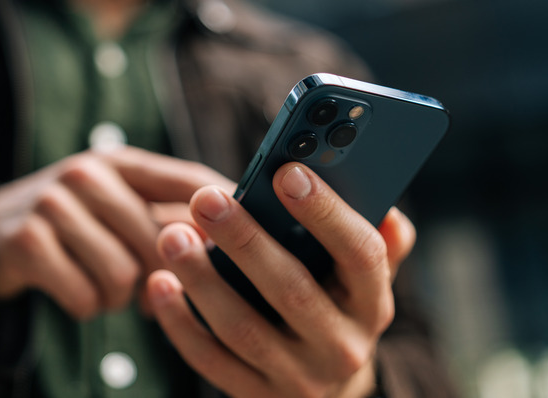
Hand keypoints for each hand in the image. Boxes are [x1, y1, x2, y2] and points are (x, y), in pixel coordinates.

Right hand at [0, 147, 232, 318]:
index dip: (226, 211)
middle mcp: (89, 172)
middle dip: (160, 278)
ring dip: (119, 298)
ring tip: (105, 288)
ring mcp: (54, 202)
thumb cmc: (68, 226)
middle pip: (161, 240)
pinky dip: (87, 307)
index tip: (253, 241)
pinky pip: (85, 295)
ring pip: (124, 274)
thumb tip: (231, 246)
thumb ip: (164, 218)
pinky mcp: (27, 240)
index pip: (191, 180)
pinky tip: (76, 292)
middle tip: (148, 291)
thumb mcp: (113, 206)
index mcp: (121, 162)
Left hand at [146, 162, 415, 397]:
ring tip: (172, 236)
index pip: (360, 255)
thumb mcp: (361, 280)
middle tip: (206, 199)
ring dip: (202, 279)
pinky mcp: (255, 396)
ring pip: (243, 327)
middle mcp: (341, 346)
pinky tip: (159, 283)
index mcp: (372, 304)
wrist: (325, 390)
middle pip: (291, 290)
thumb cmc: (335, 309)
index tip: (286, 172)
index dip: (326, 212)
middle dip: (245, 241)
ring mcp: (298, 378)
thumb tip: (388, 210)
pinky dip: (181, 322)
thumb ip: (378, 244)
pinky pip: (211, 360)